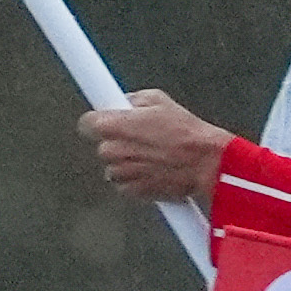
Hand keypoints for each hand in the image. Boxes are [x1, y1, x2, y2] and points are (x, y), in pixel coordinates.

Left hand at [84, 92, 228, 207]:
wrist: (204, 163)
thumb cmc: (186, 133)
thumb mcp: (160, 100)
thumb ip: (135, 100)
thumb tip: (127, 102)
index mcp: (114, 125)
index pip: (85, 123)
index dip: (97, 122)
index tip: (104, 122)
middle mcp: (111, 150)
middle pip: (103, 146)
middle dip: (118, 143)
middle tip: (141, 138)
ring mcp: (120, 173)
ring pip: (114, 167)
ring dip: (127, 162)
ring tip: (152, 155)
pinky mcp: (132, 191)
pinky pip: (126, 184)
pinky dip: (136, 179)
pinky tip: (155, 169)